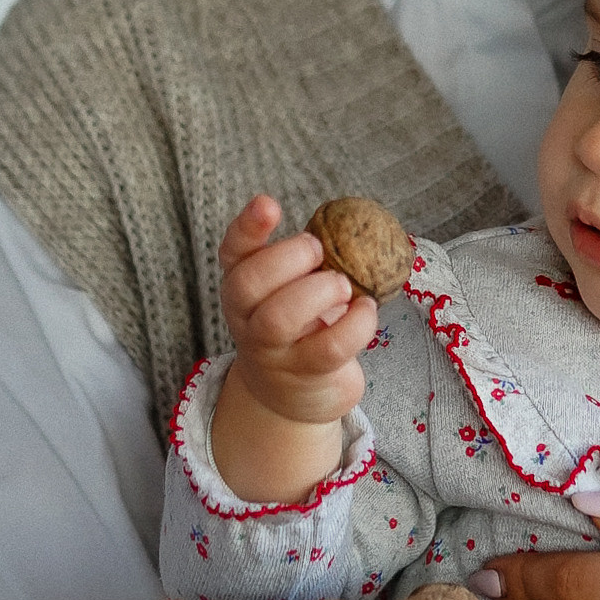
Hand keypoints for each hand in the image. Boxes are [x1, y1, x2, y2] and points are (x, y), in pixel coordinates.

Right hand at [215, 194, 375, 429]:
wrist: (293, 395)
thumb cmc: (298, 327)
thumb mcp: (289, 289)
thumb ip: (304, 261)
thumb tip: (345, 224)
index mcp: (242, 285)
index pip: (233, 252)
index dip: (247, 227)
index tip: (268, 204)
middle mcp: (246, 317)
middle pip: (247, 284)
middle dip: (287, 258)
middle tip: (319, 249)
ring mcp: (271, 351)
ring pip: (279, 318)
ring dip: (318, 292)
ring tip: (344, 285)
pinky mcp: (304, 374)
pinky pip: (328, 347)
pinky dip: (356, 323)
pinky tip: (366, 309)